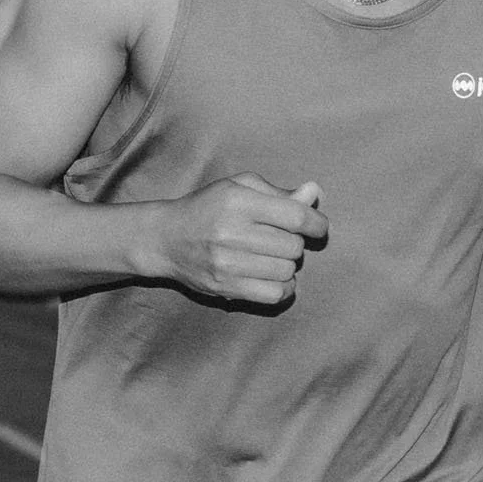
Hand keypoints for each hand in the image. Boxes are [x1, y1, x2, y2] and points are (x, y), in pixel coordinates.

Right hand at [154, 175, 325, 307]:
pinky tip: (275, 277)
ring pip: (287, 270)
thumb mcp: (239, 187)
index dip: (316, 223)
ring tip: (272, 257)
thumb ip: (278, 192)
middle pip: (293, 246)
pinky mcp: (225, 287)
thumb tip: (314, 192)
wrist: (165, 238)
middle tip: (278, 239)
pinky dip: (284, 287)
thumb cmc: (208, 208)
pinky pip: (275, 294)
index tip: (317, 227)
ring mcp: (227, 263)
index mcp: (238, 201)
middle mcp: (232, 232)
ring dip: (287, 264)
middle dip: (294, 242)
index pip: (296, 217)